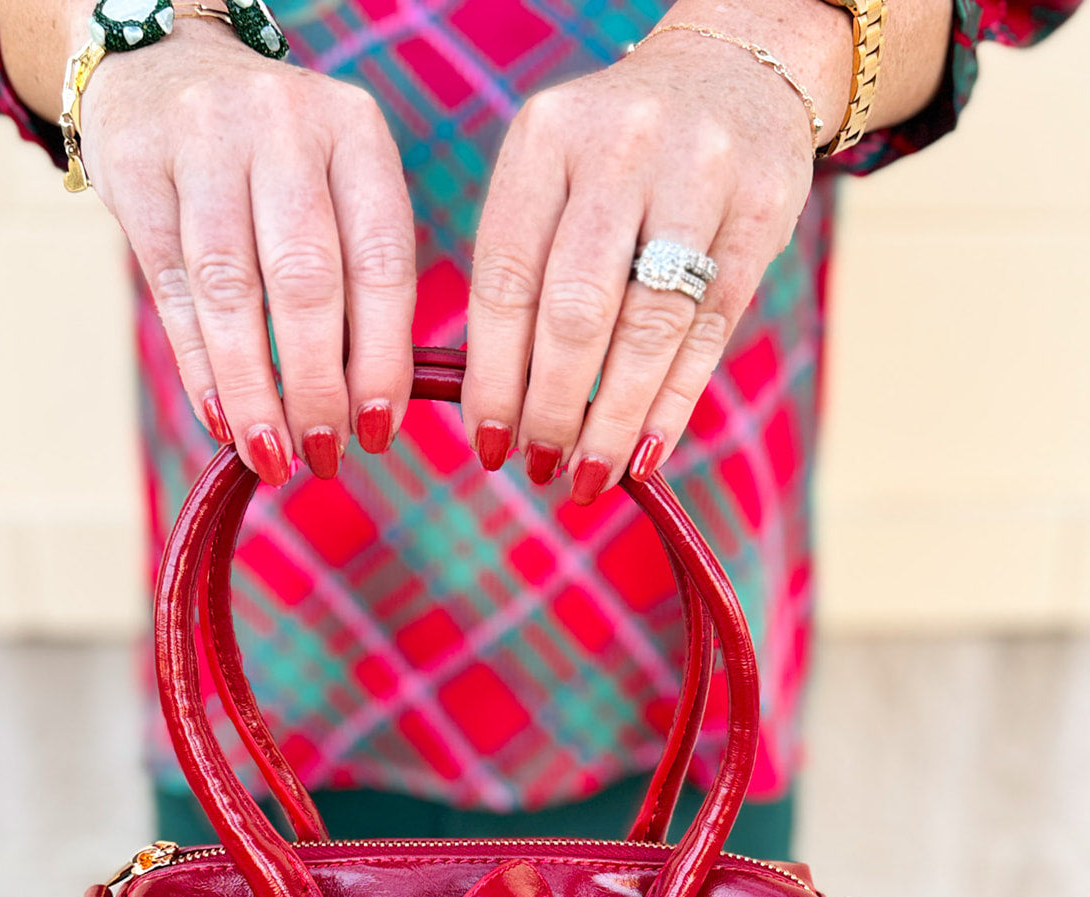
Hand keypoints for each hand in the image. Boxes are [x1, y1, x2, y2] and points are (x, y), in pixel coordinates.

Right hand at [79, 23, 415, 480]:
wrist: (159, 62)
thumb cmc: (272, 160)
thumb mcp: (333, 185)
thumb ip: (356, 277)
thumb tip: (369, 411)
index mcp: (355, 132)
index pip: (381, 261)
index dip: (382, 358)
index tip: (381, 431)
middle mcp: (282, 126)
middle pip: (305, 279)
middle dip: (317, 384)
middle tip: (324, 457)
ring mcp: (203, 141)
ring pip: (232, 291)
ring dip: (254, 390)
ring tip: (270, 455)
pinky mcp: (137, 170)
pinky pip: (173, 289)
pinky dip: (199, 364)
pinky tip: (221, 417)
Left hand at [462, 7, 849, 502]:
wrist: (736, 70)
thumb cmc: (618, 156)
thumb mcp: (555, 176)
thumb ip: (525, 271)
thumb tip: (497, 408)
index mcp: (545, 138)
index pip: (506, 278)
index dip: (493, 374)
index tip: (488, 442)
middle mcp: (620, 149)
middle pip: (576, 309)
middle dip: (553, 406)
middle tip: (540, 467)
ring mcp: (698, 176)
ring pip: (648, 328)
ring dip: (614, 420)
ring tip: (590, 475)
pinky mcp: (759, 214)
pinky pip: (709, 332)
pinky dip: (672, 404)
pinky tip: (646, 453)